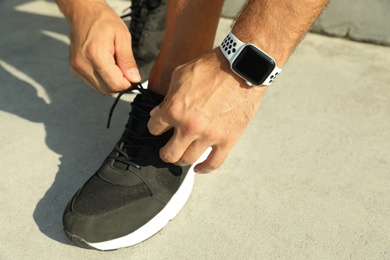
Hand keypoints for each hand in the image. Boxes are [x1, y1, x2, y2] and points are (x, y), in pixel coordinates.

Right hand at [67, 1, 139, 94]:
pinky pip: (94, 85)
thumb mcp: (123, 37)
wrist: (83, 13)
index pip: (116, 84)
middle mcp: (83, 64)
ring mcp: (77, 68)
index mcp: (96, 55)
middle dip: (120, 83)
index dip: (128, 82)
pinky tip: (105, 66)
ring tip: (113, 65)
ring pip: (101, 90)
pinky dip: (103, 80)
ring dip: (111, 82)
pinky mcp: (75, 70)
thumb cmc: (104, 21)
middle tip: (123, 68)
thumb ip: (128, 60)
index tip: (132, 74)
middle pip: (108, 90)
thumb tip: (134, 79)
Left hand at [147, 49, 265, 172]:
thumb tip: (158, 113)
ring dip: (182, 159)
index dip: (155, 128)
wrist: (242, 68)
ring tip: (182, 154)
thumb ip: (167, 97)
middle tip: (166, 149)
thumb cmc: (213, 68)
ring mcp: (209, 136)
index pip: (154, 128)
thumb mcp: (181, 75)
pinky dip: (204, 168)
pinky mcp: (227, 140)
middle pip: (169, 153)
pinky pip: (214, 163)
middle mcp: (189, 126)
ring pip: (188, 160)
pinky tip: (198, 168)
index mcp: (175, 109)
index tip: (159, 128)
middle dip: (164, 152)